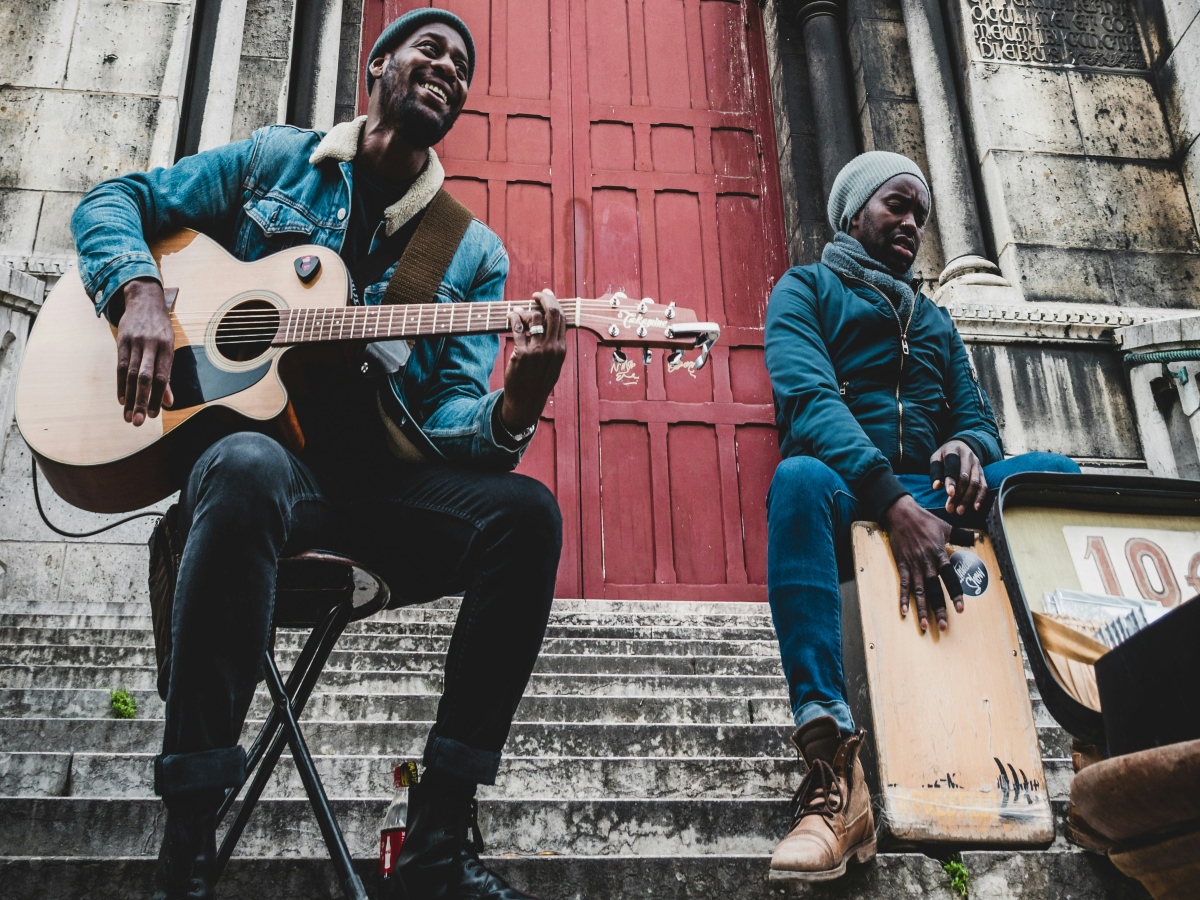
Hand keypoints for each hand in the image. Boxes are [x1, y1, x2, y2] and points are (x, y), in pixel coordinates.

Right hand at [115, 278, 174, 425]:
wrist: (144, 301)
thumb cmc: (161, 330)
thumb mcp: (169, 349)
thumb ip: (167, 376)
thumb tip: (169, 403)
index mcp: (166, 349)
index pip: (161, 377)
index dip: (156, 397)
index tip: (153, 415)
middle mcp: (151, 346)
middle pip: (144, 377)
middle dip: (141, 400)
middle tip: (138, 421)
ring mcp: (135, 343)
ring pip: (130, 374)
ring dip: (129, 397)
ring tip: (128, 416)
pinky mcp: (121, 341)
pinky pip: (120, 366)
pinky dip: (120, 384)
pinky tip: (121, 399)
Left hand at [500, 290, 566, 433]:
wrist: (526, 400)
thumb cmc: (539, 380)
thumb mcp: (554, 363)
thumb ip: (555, 343)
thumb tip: (550, 320)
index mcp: (561, 349)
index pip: (561, 318)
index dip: (554, 303)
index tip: (547, 296)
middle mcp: (551, 348)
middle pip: (551, 313)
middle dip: (544, 298)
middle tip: (536, 294)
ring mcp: (537, 351)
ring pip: (534, 318)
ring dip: (525, 309)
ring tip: (519, 309)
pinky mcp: (521, 354)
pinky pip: (518, 328)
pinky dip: (514, 317)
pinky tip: (512, 315)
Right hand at [882, 495, 962, 632]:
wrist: (901, 514)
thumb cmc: (925, 520)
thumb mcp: (946, 527)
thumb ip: (961, 536)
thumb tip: (977, 538)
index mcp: (939, 555)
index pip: (950, 579)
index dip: (955, 595)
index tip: (960, 609)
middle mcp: (927, 563)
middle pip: (934, 590)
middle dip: (939, 609)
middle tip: (943, 626)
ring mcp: (913, 565)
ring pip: (919, 592)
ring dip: (921, 609)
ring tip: (924, 626)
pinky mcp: (902, 565)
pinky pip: (903, 584)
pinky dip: (903, 598)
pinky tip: (904, 612)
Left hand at [930, 439, 985, 515]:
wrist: (962, 445)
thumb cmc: (945, 455)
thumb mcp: (936, 458)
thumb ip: (935, 471)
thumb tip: (936, 487)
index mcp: (954, 451)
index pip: (953, 467)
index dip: (951, 481)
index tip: (949, 494)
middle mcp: (968, 457)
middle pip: (965, 478)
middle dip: (958, 495)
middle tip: (950, 509)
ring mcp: (977, 465)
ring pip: (975, 483)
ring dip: (968, 499)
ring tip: (959, 511)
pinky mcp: (982, 473)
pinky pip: (984, 485)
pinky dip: (980, 497)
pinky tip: (975, 507)